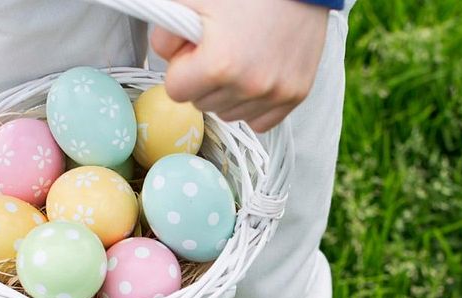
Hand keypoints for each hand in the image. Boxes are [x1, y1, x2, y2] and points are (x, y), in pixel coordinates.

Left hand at [150, 0, 329, 131]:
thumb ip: (165, 33)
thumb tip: (166, 56)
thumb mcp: (192, 0)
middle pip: (201, 104)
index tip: (195, 48)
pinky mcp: (295, 95)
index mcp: (220, 64)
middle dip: (203, 79)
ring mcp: (276, 94)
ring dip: (227, 92)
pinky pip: (259, 120)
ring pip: (228, 114)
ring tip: (240, 56)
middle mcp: (250, 86)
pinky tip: (256, 74)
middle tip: (219, 46)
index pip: (176, 90)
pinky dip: (253, 103)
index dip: (181, 67)